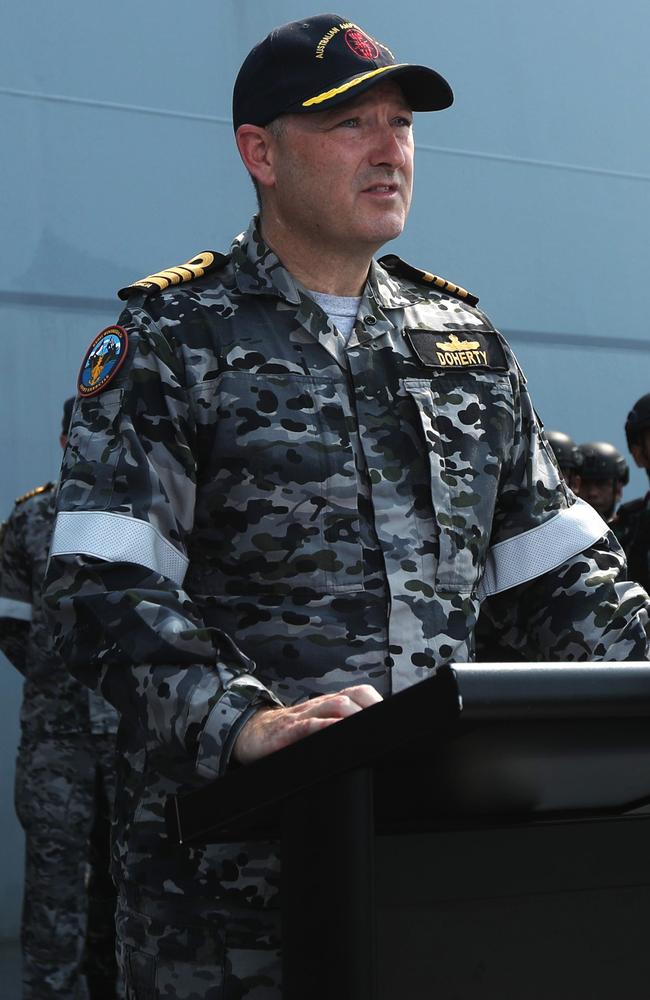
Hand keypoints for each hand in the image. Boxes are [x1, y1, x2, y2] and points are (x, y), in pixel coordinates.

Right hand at [233, 684, 382, 764]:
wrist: (250, 734)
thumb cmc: (287, 733)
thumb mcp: (314, 727)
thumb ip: (336, 727)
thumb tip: (367, 736)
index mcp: (327, 704)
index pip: (358, 693)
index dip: (375, 701)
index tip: (393, 716)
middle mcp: (318, 705)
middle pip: (352, 696)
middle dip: (372, 707)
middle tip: (387, 724)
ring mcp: (303, 716)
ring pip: (335, 705)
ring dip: (355, 715)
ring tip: (369, 728)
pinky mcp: (288, 731)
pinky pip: (310, 725)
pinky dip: (326, 728)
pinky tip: (337, 734)